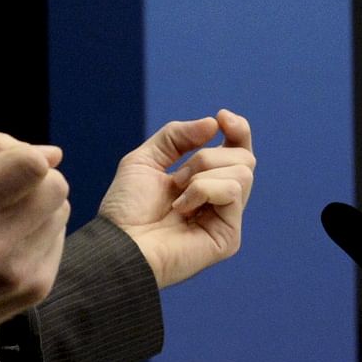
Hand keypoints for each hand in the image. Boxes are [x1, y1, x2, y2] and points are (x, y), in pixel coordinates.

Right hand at [0, 133, 71, 353]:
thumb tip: (51, 153)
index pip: (32, 165)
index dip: (27, 155)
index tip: (12, 166)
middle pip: (56, 186)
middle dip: (37, 180)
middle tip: (10, 193)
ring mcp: (20, 271)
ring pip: (61, 211)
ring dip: (40, 208)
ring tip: (7, 222)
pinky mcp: (36, 289)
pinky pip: (59, 240)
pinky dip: (41, 234)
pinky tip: (12, 245)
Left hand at [98, 109, 254, 288]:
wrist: (118, 243)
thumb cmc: (126, 209)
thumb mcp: (146, 159)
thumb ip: (176, 136)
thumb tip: (213, 123)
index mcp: (206, 183)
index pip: (239, 151)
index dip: (238, 130)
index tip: (222, 117)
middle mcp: (220, 201)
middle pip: (244, 157)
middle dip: (207, 157)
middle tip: (178, 178)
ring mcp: (227, 219)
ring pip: (243, 171)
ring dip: (202, 174)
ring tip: (177, 197)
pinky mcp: (229, 236)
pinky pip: (232, 190)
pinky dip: (204, 189)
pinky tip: (182, 209)